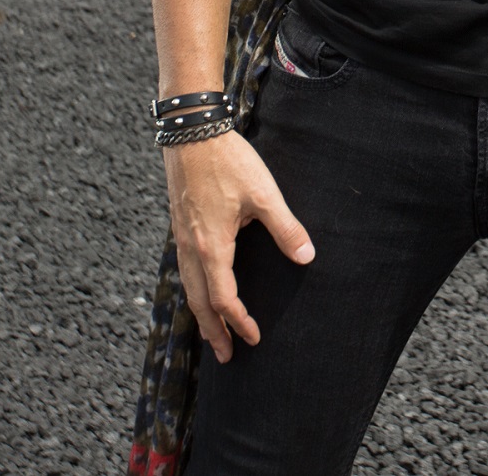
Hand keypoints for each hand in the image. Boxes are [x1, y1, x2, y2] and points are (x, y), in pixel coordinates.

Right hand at [165, 131, 313, 361]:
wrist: (191, 133)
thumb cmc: (228, 162)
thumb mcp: (264, 194)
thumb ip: (286, 228)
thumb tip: (307, 257)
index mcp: (212, 246)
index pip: (223, 299)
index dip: (238, 322)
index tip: (254, 338)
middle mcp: (191, 248)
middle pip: (198, 302)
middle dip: (213, 331)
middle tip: (225, 355)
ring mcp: (182, 237)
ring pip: (188, 287)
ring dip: (201, 314)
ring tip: (213, 333)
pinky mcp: (180, 225)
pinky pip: (184, 270)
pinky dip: (194, 291)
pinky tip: (203, 289)